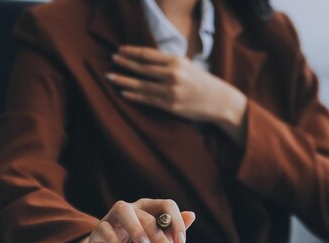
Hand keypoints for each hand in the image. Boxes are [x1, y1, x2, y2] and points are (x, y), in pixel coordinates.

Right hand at [67, 199, 195, 242]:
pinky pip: (106, 228)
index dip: (176, 221)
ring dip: (137, 230)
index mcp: (150, 210)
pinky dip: (115, 240)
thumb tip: (191, 215)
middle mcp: (133, 209)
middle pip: (148, 217)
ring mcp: (114, 217)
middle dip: (160, 239)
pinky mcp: (99, 229)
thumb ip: (171, 233)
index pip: (167, 205)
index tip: (181, 242)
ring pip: (125, 212)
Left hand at [106, 46, 247, 142]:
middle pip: (141, 68)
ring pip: (141, 85)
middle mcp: (172, 75)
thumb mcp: (187, 66)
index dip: (131, 52)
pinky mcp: (170, 106)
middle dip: (124, 64)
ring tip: (110, 77)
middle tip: (112, 60)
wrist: (219, 101)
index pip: (148, 55)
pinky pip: (147, 100)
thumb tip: (145, 60)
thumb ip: (168, 63)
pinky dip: (134, 96)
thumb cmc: (202, 82)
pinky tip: (123, 93)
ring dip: (123, 81)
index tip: (120, 50)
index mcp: (176, 61)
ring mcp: (171, 91)